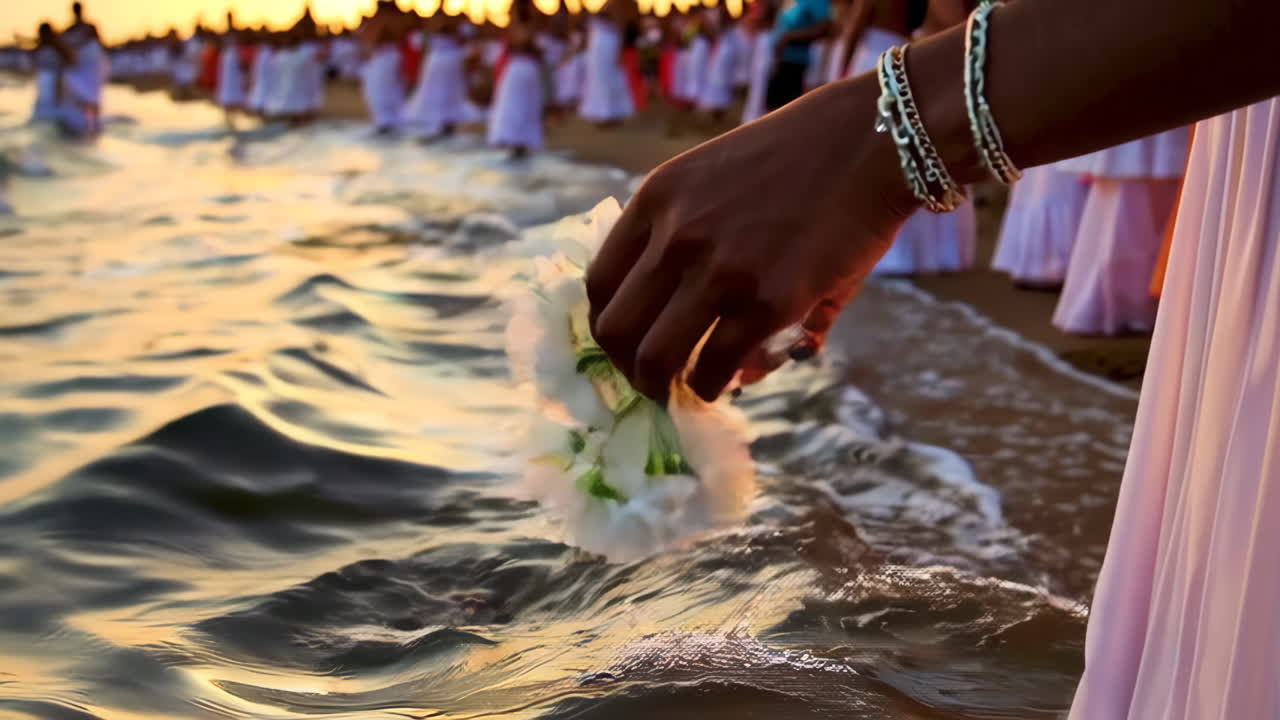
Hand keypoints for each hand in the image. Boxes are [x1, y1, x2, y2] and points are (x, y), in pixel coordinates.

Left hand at [586, 74, 918, 401]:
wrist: (873, 141)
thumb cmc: (803, 158)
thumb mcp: (719, 179)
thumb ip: (693, 245)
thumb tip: (689, 313)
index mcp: (656, 199)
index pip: (599, 284)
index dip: (607, 328)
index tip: (629, 345)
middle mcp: (675, 236)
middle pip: (615, 331)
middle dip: (628, 369)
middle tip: (653, 381)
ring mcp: (718, 272)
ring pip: (656, 359)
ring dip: (665, 388)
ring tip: (686, 391)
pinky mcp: (766, 303)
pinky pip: (716, 367)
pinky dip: (715, 387)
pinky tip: (728, 385)